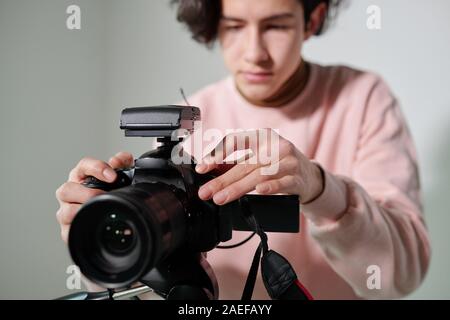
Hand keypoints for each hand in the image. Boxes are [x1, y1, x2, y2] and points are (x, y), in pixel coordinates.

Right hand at [55, 152, 133, 243]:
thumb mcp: (121, 177)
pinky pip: (68, 232)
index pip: (84, 166)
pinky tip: (92, 225)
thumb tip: (116, 160)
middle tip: (104, 196)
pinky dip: (80, 229)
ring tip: (99, 211)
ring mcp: (66, 211)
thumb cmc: (110, 193)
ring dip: (82, 211)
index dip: (97, 168)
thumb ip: (123, 162)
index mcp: (81, 176)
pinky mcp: (68, 230)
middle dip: (87, 194)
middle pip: (66, 190)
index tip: (112, 175)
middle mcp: (70, 193)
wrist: (111, 217)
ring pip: (65, 212)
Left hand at [195, 129, 323, 205]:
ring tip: (220, 198)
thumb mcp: (257, 159)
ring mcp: (289, 162)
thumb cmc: (278, 165)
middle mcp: (277, 146)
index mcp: (263, 136)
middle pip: (245, 164)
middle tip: (205, 192)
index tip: (202, 169)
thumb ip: (234, 163)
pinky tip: (259, 192)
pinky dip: (271, 187)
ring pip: (259, 175)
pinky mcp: (298, 179)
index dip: (217, 154)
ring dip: (238, 188)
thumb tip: (207, 170)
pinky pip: (283, 183)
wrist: (310, 177)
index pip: (236, 141)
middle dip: (222, 180)